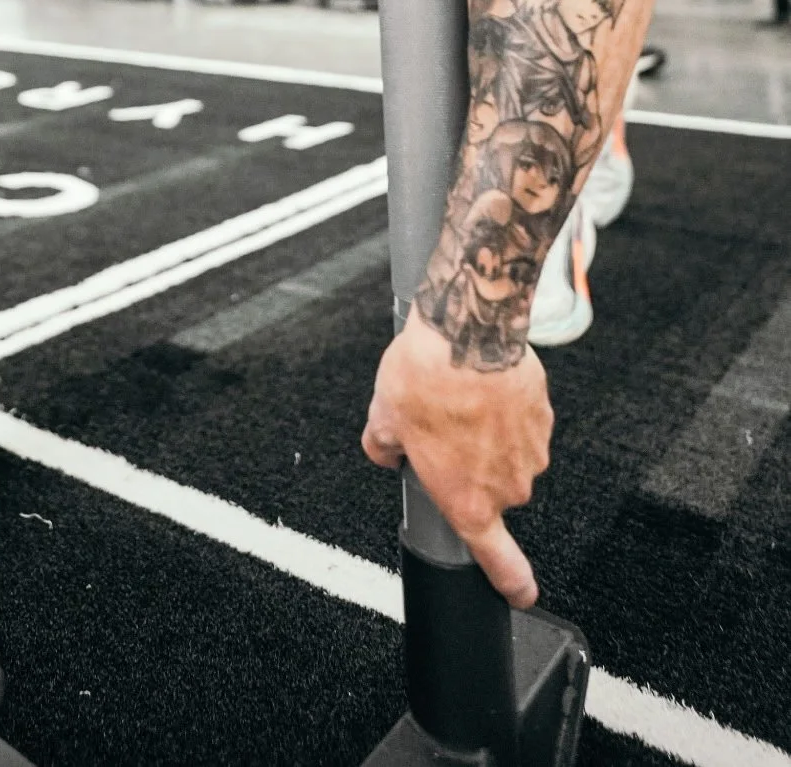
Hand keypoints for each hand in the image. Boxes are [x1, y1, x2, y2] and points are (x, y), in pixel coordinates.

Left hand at [362, 303, 550, 606]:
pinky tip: (482, 385)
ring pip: (507, 454)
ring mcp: (531, 452)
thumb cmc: (425, 380)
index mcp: (467, 501)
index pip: (497, 559)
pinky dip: (505, 410)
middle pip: (490, 491)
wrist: (468, 333)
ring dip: (488, 436)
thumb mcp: (383, 420)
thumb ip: (385, 449)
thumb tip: (387, 452)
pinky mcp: (544, 416)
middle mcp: (506, 486)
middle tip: (441, 432)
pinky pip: (523, 423)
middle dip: (469, 468)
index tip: (521, 594)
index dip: (511, 581)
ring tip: (459, 401)